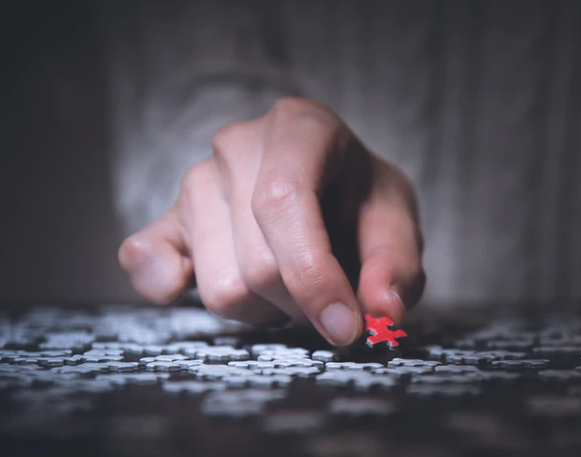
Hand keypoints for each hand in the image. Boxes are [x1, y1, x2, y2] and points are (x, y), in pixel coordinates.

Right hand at [118, 97, 424, 345]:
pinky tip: (206, 282)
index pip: (284, 201)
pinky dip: (170, 286)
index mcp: (299, 126)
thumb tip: (381, 312)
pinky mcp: (167, 219)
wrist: (330, 188)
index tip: (345, 327)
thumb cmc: (362, 202)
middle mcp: (237, 145)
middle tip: (331, 296)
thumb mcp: (396, 223)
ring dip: (266, 310)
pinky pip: (145, 262)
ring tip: (291, 282)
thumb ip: (395, 265)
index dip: (313, 275)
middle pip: (257, 263)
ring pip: (220, 287)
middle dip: (303, 303)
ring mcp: (195, 181)